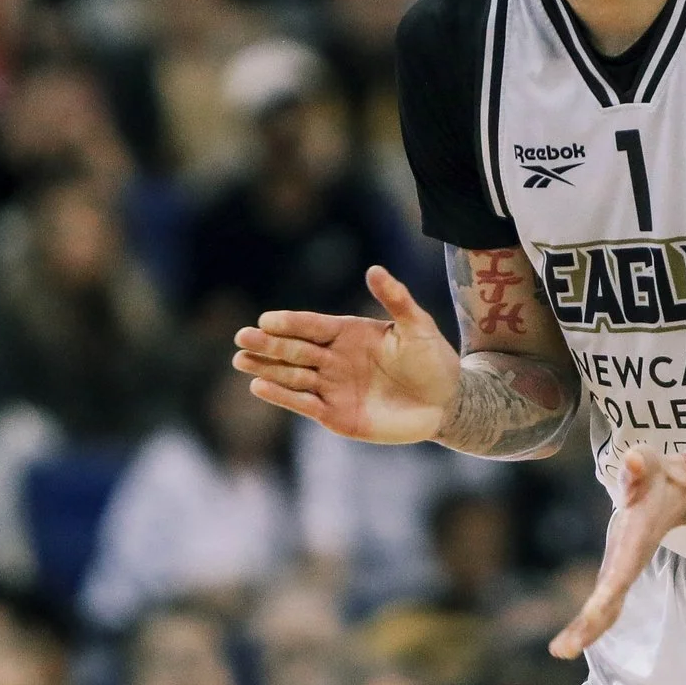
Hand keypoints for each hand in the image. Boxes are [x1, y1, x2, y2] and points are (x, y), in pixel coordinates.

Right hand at [235, 266, 461, 443]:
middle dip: (268, 344)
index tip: (266, 319)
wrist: (445, 402)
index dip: (289, 323)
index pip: (311, 326)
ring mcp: (332, 387)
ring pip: (292, 376)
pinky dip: (282, 396)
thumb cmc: (432, 360)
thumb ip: (396, 299)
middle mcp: (333, 359)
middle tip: (242, 337)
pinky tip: (259, 386)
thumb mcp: (417, 326)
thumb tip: (374, 269)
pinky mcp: (335, 415)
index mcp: (347, 333)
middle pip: (294, 350)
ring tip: (241, 360)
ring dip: (266, 369)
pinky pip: (303, 403)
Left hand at [550, 447, 685, 659]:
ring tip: (560, 651)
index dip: (606, 594)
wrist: (679, 490)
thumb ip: (640, 466)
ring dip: (585, 630)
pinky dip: (588, 622)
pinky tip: (569, 639)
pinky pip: (603, 603)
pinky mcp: (617, 570)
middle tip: (561, 650)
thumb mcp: (650, 462)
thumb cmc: (658, 474)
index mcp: (635, 542)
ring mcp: (623, 570)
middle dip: (589, 626)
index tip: (591, 614)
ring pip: (607, 609)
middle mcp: (629, 563)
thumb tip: (634, 460)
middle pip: (611, 602)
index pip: (619, 574)